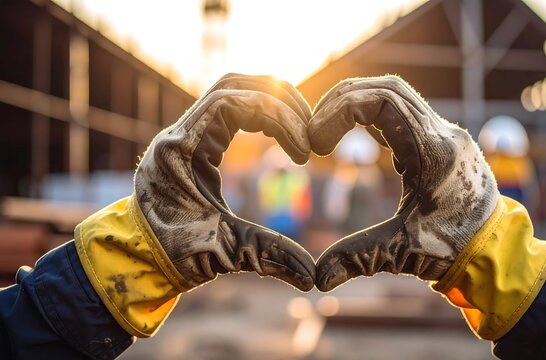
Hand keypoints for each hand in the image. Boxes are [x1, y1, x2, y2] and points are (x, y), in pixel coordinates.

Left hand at [135, 73, 315, 290]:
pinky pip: (228, 109)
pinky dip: (258, 113)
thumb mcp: (223, 252)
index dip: (277, 117)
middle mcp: (180, 131)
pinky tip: (278, 135)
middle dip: (279, 100)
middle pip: (234, 84)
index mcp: (181, 148)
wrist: (137, 256)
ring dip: (269, 102)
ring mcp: (185, 133)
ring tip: (300, 127)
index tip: (302, 152)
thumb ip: (268, 256)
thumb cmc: (173, 253)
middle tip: (309, 128)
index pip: (233, 101)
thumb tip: (312, 277)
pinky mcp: (193, 141)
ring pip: (231, 90)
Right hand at [309, 76, 498, 290]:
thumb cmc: (454, 250)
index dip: (340, 111)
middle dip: (342, 102)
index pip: (382, 100)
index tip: (318, 143)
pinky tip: (353, 134)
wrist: (496, 250)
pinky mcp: (440, 140)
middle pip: (387, 88)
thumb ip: (358, 257)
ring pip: (396, 94)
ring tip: (327, 129)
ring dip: (357, 104)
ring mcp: (444, 133)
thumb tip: (317, 279)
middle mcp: (443, 133)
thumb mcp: (402, 252)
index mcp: (434, 152)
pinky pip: (403, 110)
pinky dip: (372, 115)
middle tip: (314, 131)